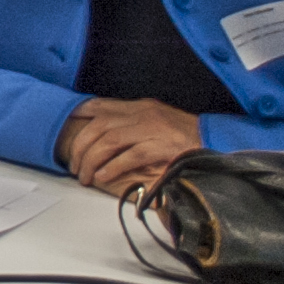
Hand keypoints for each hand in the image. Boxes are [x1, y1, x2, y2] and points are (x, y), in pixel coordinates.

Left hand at [58, 96, 204, 197]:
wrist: (217, 141)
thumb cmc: (186, 135)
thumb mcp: (157, 120)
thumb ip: (132, 123)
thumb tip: (104, 131)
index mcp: (140, 107)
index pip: (101, 105)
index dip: (80, 115)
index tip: (67, 127)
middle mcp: (143, 115)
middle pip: (99, 127)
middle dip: (81, 147)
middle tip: (75, 166)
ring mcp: (152, 130)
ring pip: (109, 141)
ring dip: (92, 160)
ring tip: (85, 176)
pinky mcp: (162, 147)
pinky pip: (130, 156)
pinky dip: (113, 167)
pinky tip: (103, 177)